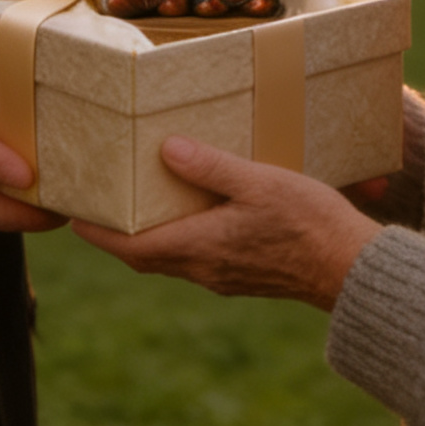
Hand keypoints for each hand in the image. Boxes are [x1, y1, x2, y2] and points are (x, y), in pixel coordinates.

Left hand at [72, 135, 380, 310]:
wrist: (353, 270)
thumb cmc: (308, 223)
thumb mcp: (258, 182)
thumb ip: (211, 167)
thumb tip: (165, 149)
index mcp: (200, 247)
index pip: (130, 247)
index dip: (98, 233)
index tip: (71, 215)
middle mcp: (205, 269)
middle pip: (145, 255)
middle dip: (118, 232)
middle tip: (99, 201)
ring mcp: (225, 276)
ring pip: (171, 257)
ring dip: (149, 233)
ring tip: (139, 199)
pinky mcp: (244, 275)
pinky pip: (197, 256)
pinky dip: (181, 235)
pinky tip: (194, 210)